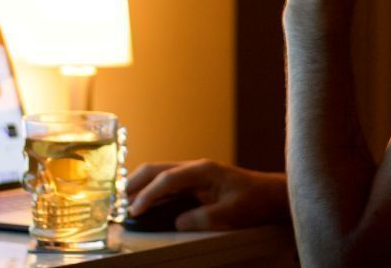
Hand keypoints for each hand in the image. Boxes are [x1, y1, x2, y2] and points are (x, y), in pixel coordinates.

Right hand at [126, 159, 289, 230]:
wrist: (272, 195)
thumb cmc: (255, 201)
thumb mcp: (230, 213)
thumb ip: (203, 218)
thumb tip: (177, 222)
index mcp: (203, 170)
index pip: (167, 178)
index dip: (148, 194)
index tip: (135, 210)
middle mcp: (196, 168)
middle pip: (157, 169)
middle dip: (135, 183)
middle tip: (118, 201)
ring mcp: (196, 174)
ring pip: (160, 174)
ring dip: (142, 187)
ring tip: (126, 203)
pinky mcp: (197, 183)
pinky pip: (169, 184)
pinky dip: (154, 192)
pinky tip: (146, 203)